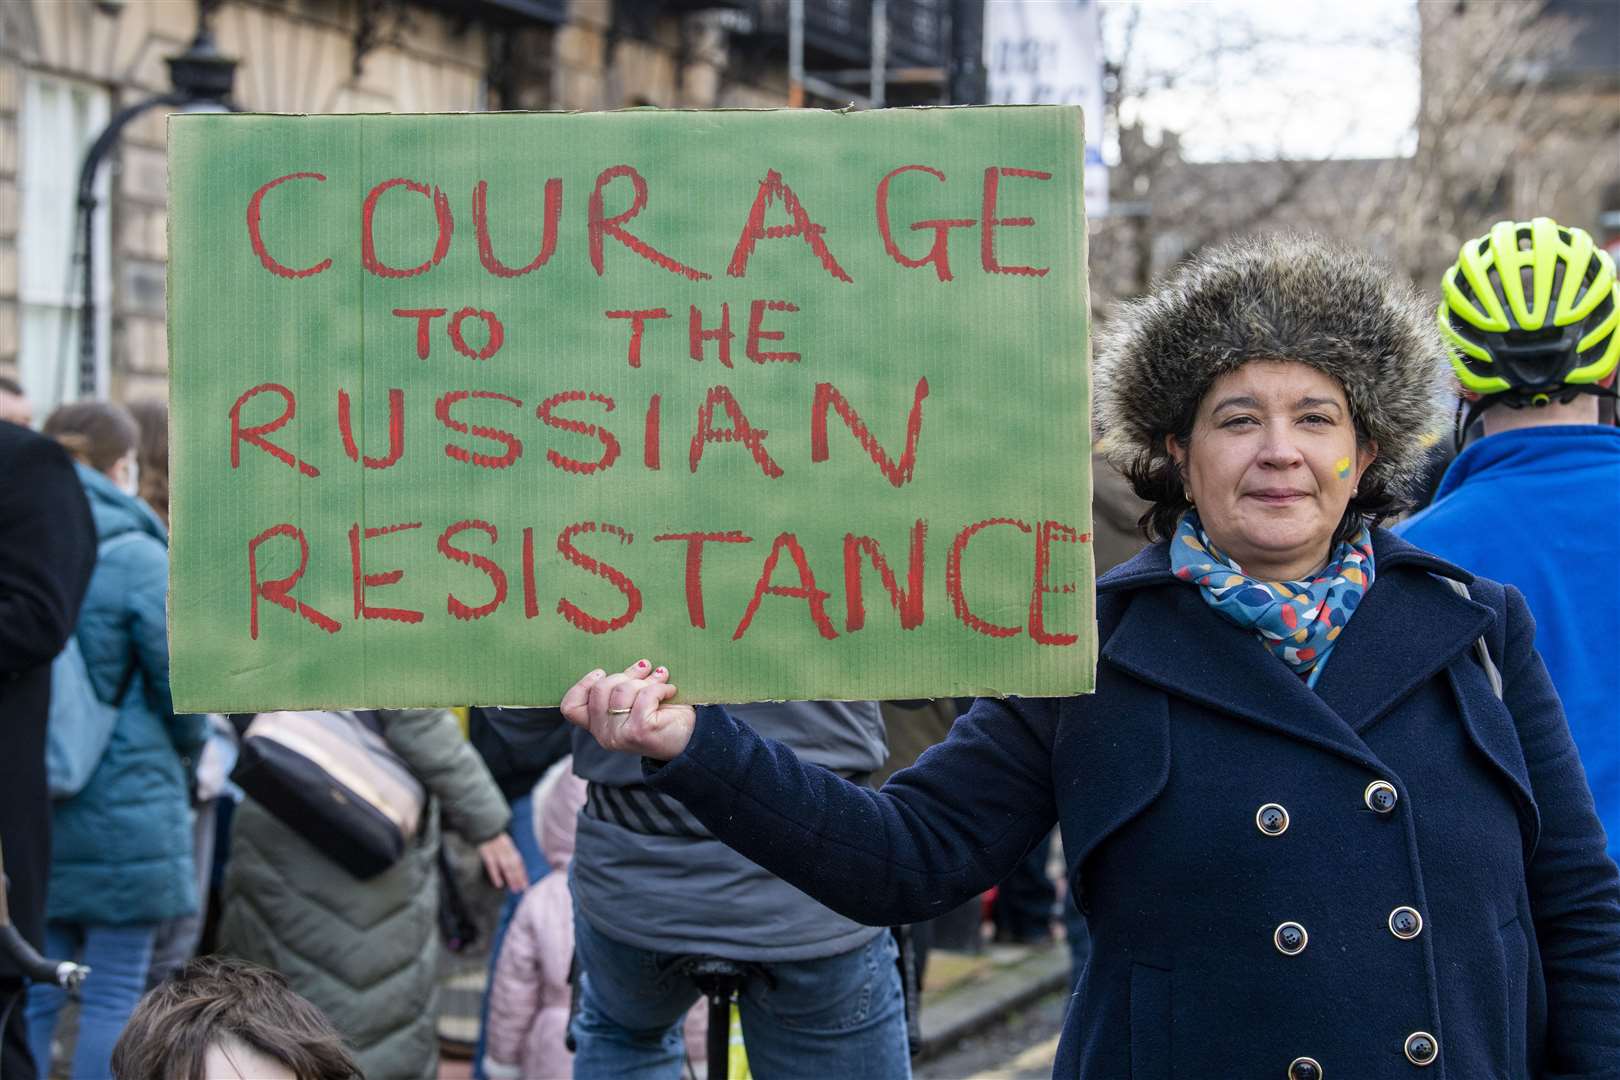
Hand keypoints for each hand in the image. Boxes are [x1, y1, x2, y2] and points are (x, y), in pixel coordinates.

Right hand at [478, 832, 527, 892]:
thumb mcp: (502, 841)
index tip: (526, 884)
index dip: (523, 873)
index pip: (519, 862)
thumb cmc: (490, 834)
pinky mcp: (486, 852)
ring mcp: (496, 850)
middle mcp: (505, 849)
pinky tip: (499, 884)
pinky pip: (492, 866)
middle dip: (519, 878)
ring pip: (506, 866)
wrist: (482, 822)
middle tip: (522, 890)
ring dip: (511, 878)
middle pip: (514, 865)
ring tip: (514, 889)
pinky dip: (496, 875)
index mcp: (509, 846)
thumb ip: (506, 851)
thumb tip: (511, 864)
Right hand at [560, 660, 695, 761]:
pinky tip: (669, 690)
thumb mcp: (636, 700)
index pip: (570, 708)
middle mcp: (604, 735)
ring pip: (622, 690)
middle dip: (625, 674)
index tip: (602, 673)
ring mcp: (620, 736)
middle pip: (600, 689)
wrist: (691, 739)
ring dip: (645, 680)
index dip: (582, 685)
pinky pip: (644, 696)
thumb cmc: (662, 714)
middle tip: (645, 670)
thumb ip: (624, 687)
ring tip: (660, 678)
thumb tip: (639, 664)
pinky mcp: (639, 732)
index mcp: (598, 726)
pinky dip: (660, 687)